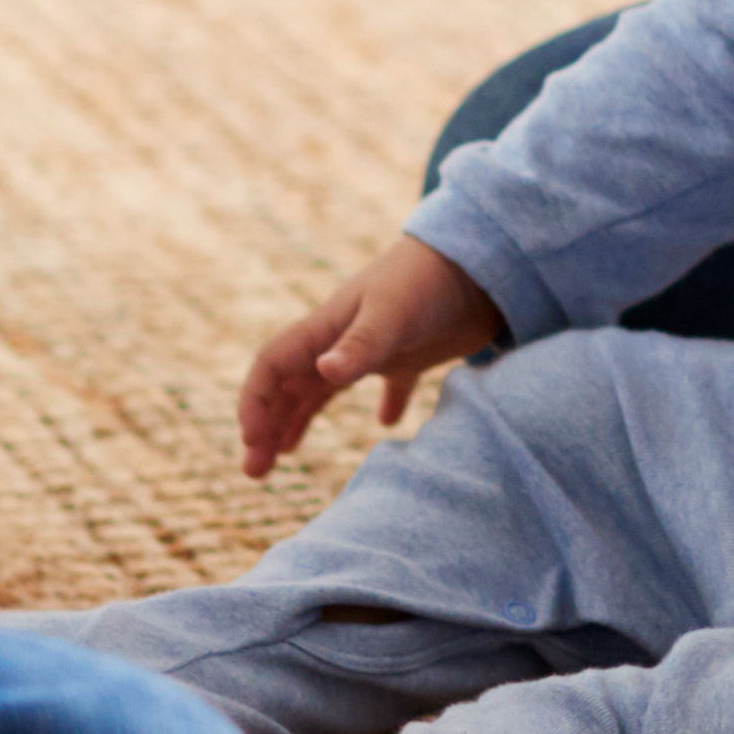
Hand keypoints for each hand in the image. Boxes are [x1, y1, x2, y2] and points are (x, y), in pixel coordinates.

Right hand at [238, 235, 505, 475]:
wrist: (481, 262)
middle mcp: (342, 338)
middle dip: (266, 425)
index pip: (273, 366)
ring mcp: (375, 347)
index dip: (255, 403)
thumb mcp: (392, 314)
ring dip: (299, 421)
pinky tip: (388, 424)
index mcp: (327, 326)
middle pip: (288, 385)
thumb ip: (361, 345)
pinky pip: (390, 385)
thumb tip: (324, 374)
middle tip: (255, 471)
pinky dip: (386, 404)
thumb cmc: (429, 281)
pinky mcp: (412, 355)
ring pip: (322, 388)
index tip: (252, 443)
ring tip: (284, 455)